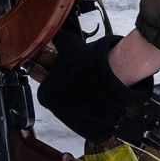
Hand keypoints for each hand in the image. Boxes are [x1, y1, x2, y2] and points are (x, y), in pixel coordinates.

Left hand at [37, 35, 153, 140]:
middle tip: (85, 86)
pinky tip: (103, 106)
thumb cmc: (88, 62)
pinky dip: (98, 119)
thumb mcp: (69, 46)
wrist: (112, 74)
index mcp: (47, 95)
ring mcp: (75, 124)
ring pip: (78, 116)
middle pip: (63, 105)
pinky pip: (93, 127)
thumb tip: (52, 29)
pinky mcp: (92, 131)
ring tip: (96, 94)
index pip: (48, 93)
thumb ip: (58, 40)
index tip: (69, 81)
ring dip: (85, 107)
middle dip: (72, 97)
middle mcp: (58, 112)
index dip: (58, 86)